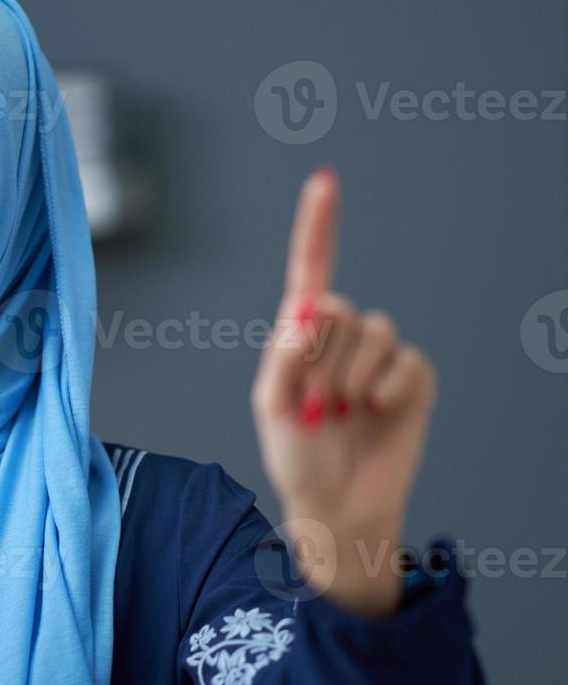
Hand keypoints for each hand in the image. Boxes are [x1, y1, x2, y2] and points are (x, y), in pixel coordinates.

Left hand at [250, 169, 437, 616]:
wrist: (338, 504)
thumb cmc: (295, 458)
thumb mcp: (270, 406)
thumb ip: (284, 354)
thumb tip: (310, 309)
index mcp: (300, 336)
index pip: (312, 270)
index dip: (319, 226)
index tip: (325, 180)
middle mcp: (341, 338)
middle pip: (338, 308)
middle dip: (323, 360)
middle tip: (313, 407)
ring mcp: (380, 357)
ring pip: (375, 331)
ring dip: (350, 378)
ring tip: (339, 414)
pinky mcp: (413, 379)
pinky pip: (407, 360)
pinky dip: (386, 390)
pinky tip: (374, 414)